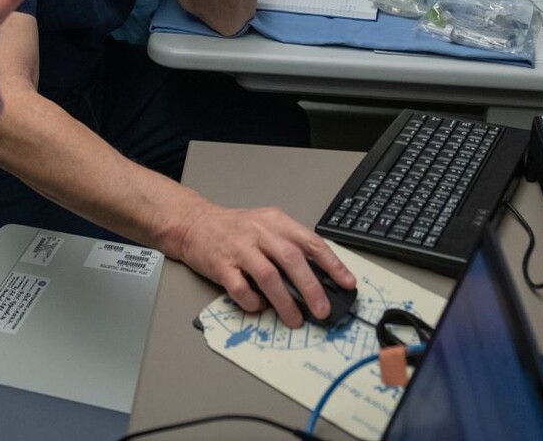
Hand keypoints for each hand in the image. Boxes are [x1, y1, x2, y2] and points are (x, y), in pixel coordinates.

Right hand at [173, 202, 357, 329]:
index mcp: (276, 222)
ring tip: (295, 319)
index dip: (332, 264)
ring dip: (285, 302)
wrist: (194, 223)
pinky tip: (259, 307)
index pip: (311, 242)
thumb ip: (290, 245)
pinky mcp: (221, 266)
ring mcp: (239, 249)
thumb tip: (319, 278)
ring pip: (268, 277)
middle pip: (292, 260)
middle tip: (322, 310)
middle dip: (311, 288)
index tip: (347, 283)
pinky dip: (253, 302)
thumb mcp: (267, 225)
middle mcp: (259, 233)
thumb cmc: (235, 228)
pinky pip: (241, 289)